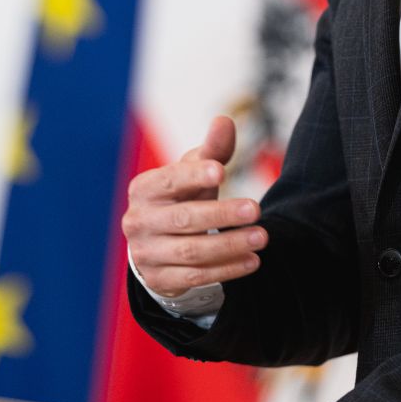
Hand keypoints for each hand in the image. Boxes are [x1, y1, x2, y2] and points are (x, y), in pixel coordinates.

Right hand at [121, 114, 266, 297]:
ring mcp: (146, 253)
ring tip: (262, 237)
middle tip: (256, 209)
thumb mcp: (194, 174)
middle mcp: (138, 221)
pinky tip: (252, 260)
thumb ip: (212, 150)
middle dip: (222, 214)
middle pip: (183, 218)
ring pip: (192, 251)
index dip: (193, 175)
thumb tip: (224, 121)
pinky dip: (227, 269)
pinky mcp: (159, 280)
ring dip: (230, 245)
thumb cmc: (181, 199)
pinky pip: (196, 276)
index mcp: (144, 189)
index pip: (169, 180)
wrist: (159, 244)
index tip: (222, 171)